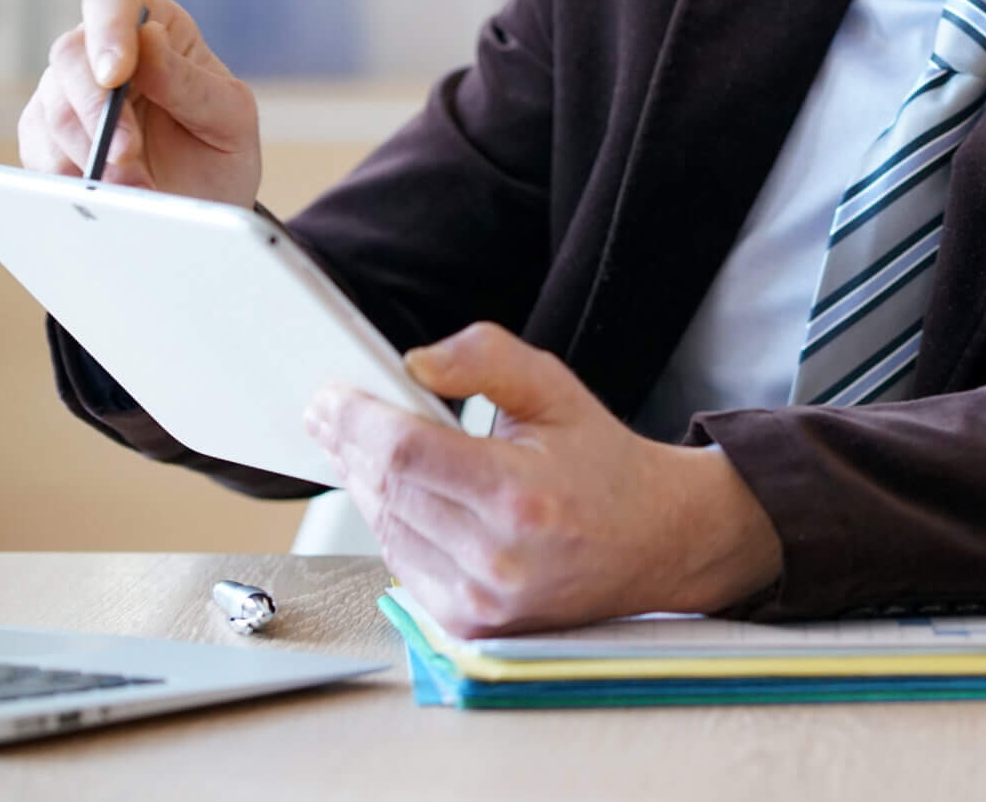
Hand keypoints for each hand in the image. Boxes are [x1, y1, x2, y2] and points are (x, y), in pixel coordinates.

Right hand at [17, 0, 260, 207]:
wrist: (203, 211)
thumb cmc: (221, 153)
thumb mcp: (229, 117)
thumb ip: (189, 81)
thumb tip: (148, 37)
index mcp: (157, 28)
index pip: (114, 0)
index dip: (107, 29)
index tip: (116, 73)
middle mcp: (104, 53)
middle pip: (70, 54)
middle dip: (96, 109)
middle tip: (127, 154)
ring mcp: (70, 94)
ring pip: (52, 108)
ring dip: (91, 152)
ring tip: (134, 186)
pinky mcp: (48, 139)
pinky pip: (39, 150)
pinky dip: (71, 176)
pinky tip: (104, 194)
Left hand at [304, 322, 783, 637]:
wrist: (656, 542)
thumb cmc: (605, 464)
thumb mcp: (557, 391)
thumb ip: (487, 360)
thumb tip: (415, 364)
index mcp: (520, 495)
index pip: (406, 452)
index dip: (357, 420)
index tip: (330, 396)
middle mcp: (497, 558)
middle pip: (387, 491)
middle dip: (349, 446)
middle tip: (329, 414)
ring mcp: (482, 601)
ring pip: (387, 530)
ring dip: (365, 485)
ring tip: (357, 447)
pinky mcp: (473, 626)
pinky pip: (405, 566)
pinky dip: (393, 524)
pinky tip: (395, 493)